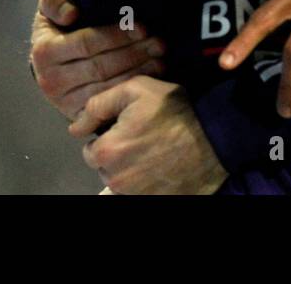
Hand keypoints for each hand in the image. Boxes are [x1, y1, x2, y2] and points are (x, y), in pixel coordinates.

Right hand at [29, 0, 165, 118]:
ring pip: (107, 87)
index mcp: (44, 52)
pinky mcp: (78, 115)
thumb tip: (71, 14)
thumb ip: (54, 2)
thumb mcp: (50, 10)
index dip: (117, 35)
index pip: (87, 43)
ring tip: (161, 58)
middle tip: (159, 44)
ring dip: (138, 72)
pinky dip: (132, 89)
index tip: (143, 27)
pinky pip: (110, 103)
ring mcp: (64, 101)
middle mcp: (51, 80)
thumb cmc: (58, 29)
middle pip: (100, 67)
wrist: (51, 63)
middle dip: (134, 54)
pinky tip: (152, 77)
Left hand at [69, 76, 226, 194]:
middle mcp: (115, 179)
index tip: (127, 127)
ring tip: (153, 151)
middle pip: (104, 167)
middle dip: (116, 153)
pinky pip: (138, 192)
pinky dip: (144, 182)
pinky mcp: (152, 200)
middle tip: (142, 138)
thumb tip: (76, 127)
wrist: (214, 136)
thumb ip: (99, 104)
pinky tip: (158, 167)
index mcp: (106, 151)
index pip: (90, 148)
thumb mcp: (136, 90)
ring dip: (130, 168)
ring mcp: (134, 193)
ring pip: (121, 180)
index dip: (107, 135)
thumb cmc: (175, 111)